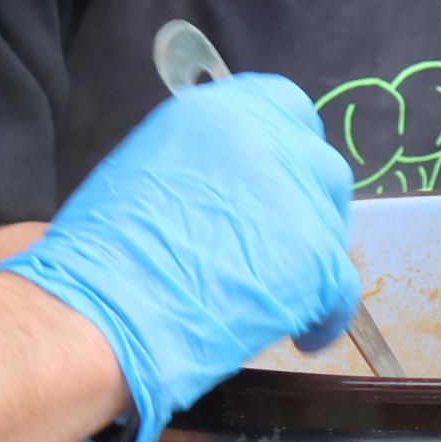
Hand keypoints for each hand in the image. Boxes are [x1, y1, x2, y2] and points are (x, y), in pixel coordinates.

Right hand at [6, 76, 361, 441]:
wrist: (99, 309)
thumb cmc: (102, 254)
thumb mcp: (149, 170)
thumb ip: (204, 166)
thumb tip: (231, 191)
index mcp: (219, 113)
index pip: (284, 106)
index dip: (285, 149)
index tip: (277, 183)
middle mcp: (266, 140)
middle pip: (319, 165)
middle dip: (306, 206)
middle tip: (281, 246)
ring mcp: (296, 197)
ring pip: (332, 225)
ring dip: (312, 257)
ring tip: (276, 294)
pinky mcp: (316, 255)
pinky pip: (341, 290)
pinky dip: (325, 317)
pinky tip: (302, 335)